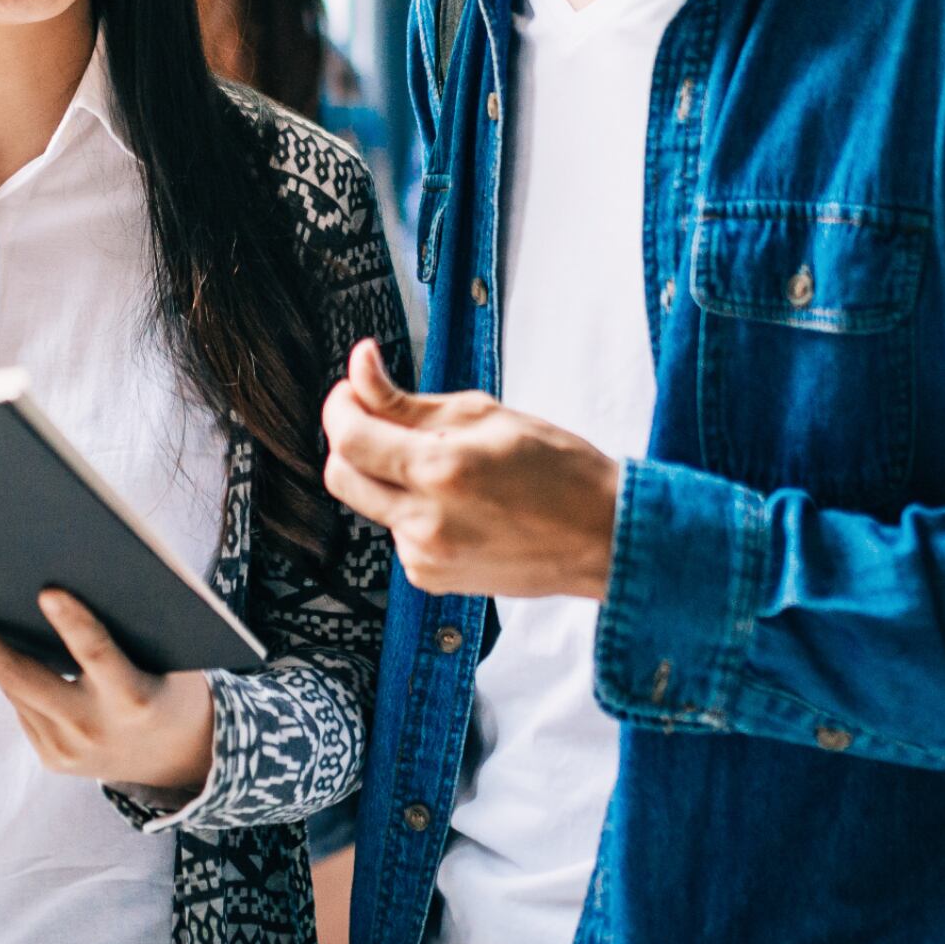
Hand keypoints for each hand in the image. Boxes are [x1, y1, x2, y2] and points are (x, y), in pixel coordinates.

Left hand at [0, 590, 216, 795]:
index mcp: (131, 697)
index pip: (97, 654)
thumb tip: (67, 579)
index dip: (73, 622)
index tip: (47, 590)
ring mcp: (68, 750)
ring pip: (12, 689)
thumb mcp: (169, 656)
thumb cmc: (172, 685)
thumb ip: (127, 627)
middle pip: (23, 678)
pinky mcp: (52, 759)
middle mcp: (94, 728)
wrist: (179, 760)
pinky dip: (0, 673)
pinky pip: (20, 704)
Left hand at [321, 340, 620, 597]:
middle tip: (379, 417)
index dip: (341, 405)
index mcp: (439, 471)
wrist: (603, 536)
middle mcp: (423, 522)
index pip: (348, 438)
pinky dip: (410, 510)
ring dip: (386, 476)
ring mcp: (425, 558)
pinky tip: (455, 502)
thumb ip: (408, 399)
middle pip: (341, 476)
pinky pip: (396, 532)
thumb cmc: (557, 468)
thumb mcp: (484, 414)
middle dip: (350, 440)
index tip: (353, 389)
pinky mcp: (430, 578)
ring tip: (444, 464)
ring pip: (370, 503)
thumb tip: (359, 365)